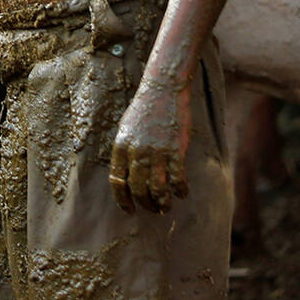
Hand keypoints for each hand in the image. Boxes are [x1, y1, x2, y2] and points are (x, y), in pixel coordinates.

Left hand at [108, 77, 190, 213]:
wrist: (163, 89)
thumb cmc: (145, 108)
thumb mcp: (126, 128)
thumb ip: (126, 151)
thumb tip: (127, 176)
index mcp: (121, 146)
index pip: (117, 182)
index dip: (123, 200)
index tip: (130, 210)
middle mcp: (136, 152)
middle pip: (138, 189)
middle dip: (145, 204)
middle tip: (153, 209)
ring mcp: (156, 152)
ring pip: (157, 190)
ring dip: (162, 203)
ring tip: (166, 207)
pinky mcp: (175, 150)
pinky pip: (177, 179)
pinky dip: (180, 190)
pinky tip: (182, 193)